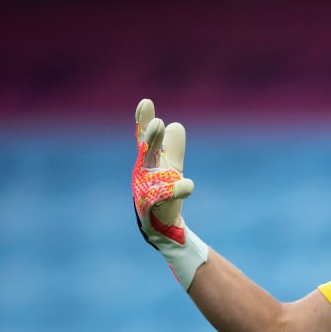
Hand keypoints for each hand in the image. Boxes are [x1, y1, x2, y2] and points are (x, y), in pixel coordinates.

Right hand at [132, 98, 207, 289]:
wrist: (164, 228)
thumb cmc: (164, 196)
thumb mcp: (171, 168)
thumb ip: (174, 149)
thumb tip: (176, 125)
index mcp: (149, 162)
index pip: (145, 138)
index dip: (143, 121)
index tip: (146, 102)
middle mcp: (144, 174)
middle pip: (146, 151)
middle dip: (150, 136)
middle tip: (157, 121)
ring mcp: (146, 191)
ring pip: (150, 171)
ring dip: (155, 154)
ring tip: (164, 136)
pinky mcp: (153, 209)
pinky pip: (162, 198)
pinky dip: (174, 190)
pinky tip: (187, 184)